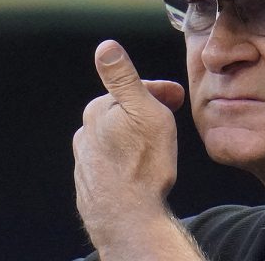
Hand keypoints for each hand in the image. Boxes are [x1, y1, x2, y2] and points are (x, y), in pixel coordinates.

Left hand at [73, 40, 203, 258]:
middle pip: (123, 112)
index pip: (132, 89)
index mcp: (99, 110)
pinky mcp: (90, 183)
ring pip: (117, 137)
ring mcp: (85, 159)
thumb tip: (104, 46)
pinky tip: (141, 168)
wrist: (128, 218)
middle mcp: (85, 133)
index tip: (178, 97)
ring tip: (158, 146)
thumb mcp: (143, 110)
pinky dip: (127, 158)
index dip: (160, 90)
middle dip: (147, 111)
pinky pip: (112, 161)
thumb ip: (123, 77)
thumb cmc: (142, 164)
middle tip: (172, 117)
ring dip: (135, 136)